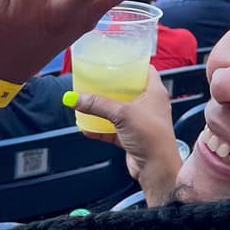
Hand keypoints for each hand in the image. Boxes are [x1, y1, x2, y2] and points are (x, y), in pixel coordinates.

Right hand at [68, 73, 182, 207]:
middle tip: (93, 80)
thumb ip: (98, 105)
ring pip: (118, 111)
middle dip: (110, 87)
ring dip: (103, 109)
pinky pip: (112, 130)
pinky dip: (100, 129)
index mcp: (154, 92)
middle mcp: (149, 104)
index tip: (113, 61)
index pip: (145, 70)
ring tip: (85, 102)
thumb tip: (73, 98)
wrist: (156, 168)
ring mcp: (140, 122)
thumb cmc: (148, 134)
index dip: (131, 64)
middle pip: (128, 90)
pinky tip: (84, 128)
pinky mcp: (132, 138)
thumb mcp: (122, 114)